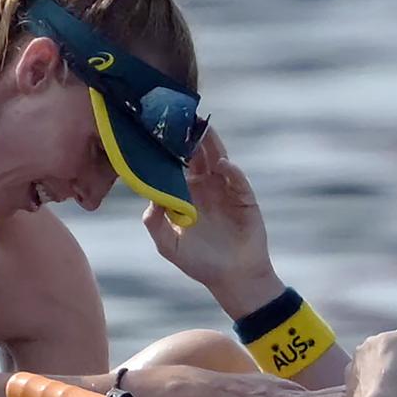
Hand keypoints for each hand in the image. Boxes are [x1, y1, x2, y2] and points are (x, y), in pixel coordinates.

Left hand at [143, 130, 280, 315]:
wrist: (233, 278)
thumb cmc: (199, 263)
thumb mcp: (169, 245)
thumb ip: (155, 223)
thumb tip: (150, 197)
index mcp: (186, 194)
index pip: (176, 165)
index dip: (169, 149)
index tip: (160, 131)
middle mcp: (206, 187)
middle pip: (198, 155)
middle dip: (191, 138)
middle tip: (182, 119)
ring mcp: (226, 190)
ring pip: (218, 159)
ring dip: (211, 145)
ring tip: (203, 130)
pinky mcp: (245, 198)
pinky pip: (238, 180)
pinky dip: (231, 170)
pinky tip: (222, 164)